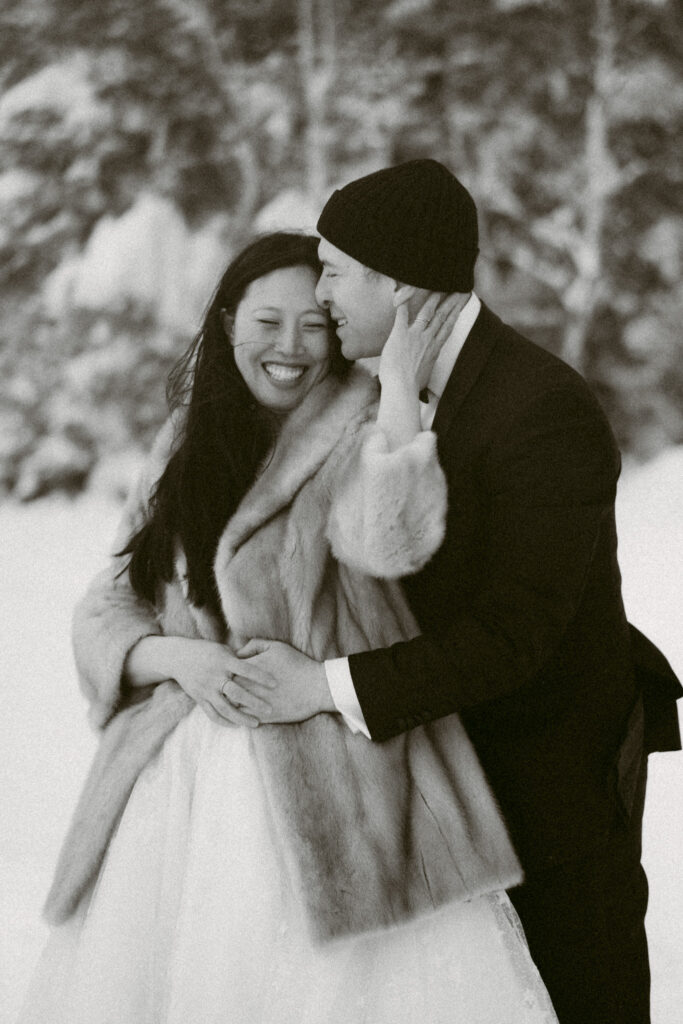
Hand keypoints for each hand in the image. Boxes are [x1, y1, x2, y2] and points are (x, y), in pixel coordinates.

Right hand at [131, 636, 272, 727]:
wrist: (178, 657)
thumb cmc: (207, 651)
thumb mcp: (223, 649)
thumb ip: (239, 658)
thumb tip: (261, 662)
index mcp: (224, 661)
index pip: (246, 669)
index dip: (261, 676)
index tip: (275, 684)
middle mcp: (215, 676)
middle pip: (237, 692)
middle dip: (254, 702)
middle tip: (270, 709)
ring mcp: (206, 689)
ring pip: (225, 708)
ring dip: (242, 718)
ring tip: (256, 723)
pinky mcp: (199, 699)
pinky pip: (213, 714)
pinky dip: (225, 722)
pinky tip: (237, 725)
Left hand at [232, 639, 334, 723]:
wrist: (316, 687)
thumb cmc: (297, 664)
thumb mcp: (277, 647)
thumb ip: (254, 645)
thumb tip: (239, 652)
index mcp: (248, 669)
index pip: (225, 670)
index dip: (224, 671)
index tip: (227, 671)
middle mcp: (248, 687)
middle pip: (223, 689)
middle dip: (222, 688)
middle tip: (223, 687)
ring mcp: (254, 703)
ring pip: (230, 706)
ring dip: (228, 704)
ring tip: (228, 701)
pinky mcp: (262, 717)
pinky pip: (242, 719)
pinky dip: (238, 717)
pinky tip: (239, 713)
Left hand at [379, 291, 468, 392]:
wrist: (401, 388)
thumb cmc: (412, 386)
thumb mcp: (425, 374)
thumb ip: (426, 365)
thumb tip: (426, 370)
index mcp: (435, 348)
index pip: (448, 326)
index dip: (456, 311)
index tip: (462, 301)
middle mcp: (428, 339)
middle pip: (443, 315)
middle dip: (452, 300)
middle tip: (459, 289)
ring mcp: (415, 335)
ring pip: (427, 311)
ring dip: (434, 297)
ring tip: (439, 287)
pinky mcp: (400, 334)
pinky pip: (402, 314)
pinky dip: (404, 302)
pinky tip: (406, 291)